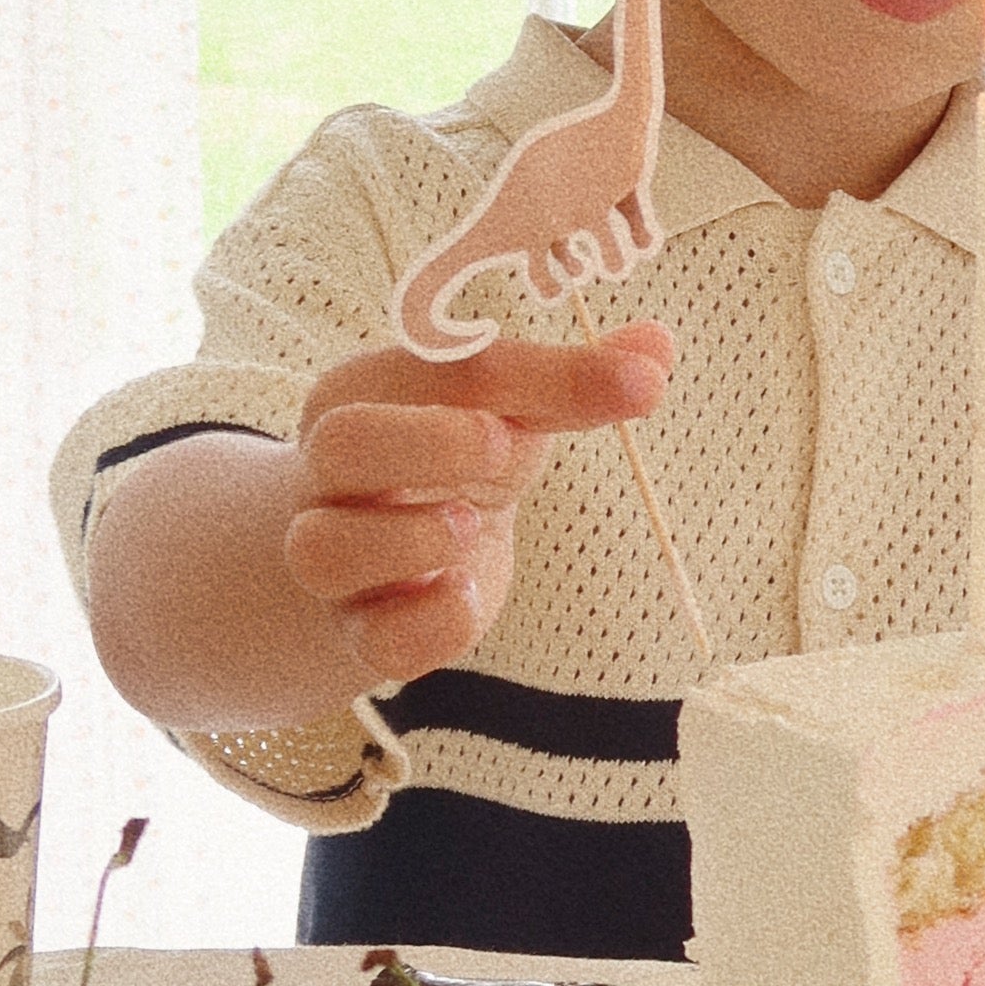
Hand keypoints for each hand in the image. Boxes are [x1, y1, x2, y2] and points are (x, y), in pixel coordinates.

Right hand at [286, 322, 672, 682]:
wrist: (383, 561)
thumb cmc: (450, 464)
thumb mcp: (510, 415)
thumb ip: (574, 383)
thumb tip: (659, 345)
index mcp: (367, 393)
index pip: (445, 366)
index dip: (543, 373)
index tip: (637, 385)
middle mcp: (332, 472)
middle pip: (339, 442)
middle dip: (431, 443)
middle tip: (505, 451)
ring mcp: (332, 557)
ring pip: (326, 551)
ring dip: (411, 541)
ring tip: (469, 528)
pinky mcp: (357, 632)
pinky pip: (377, 640)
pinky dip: (431, 626)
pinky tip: (467, 595)